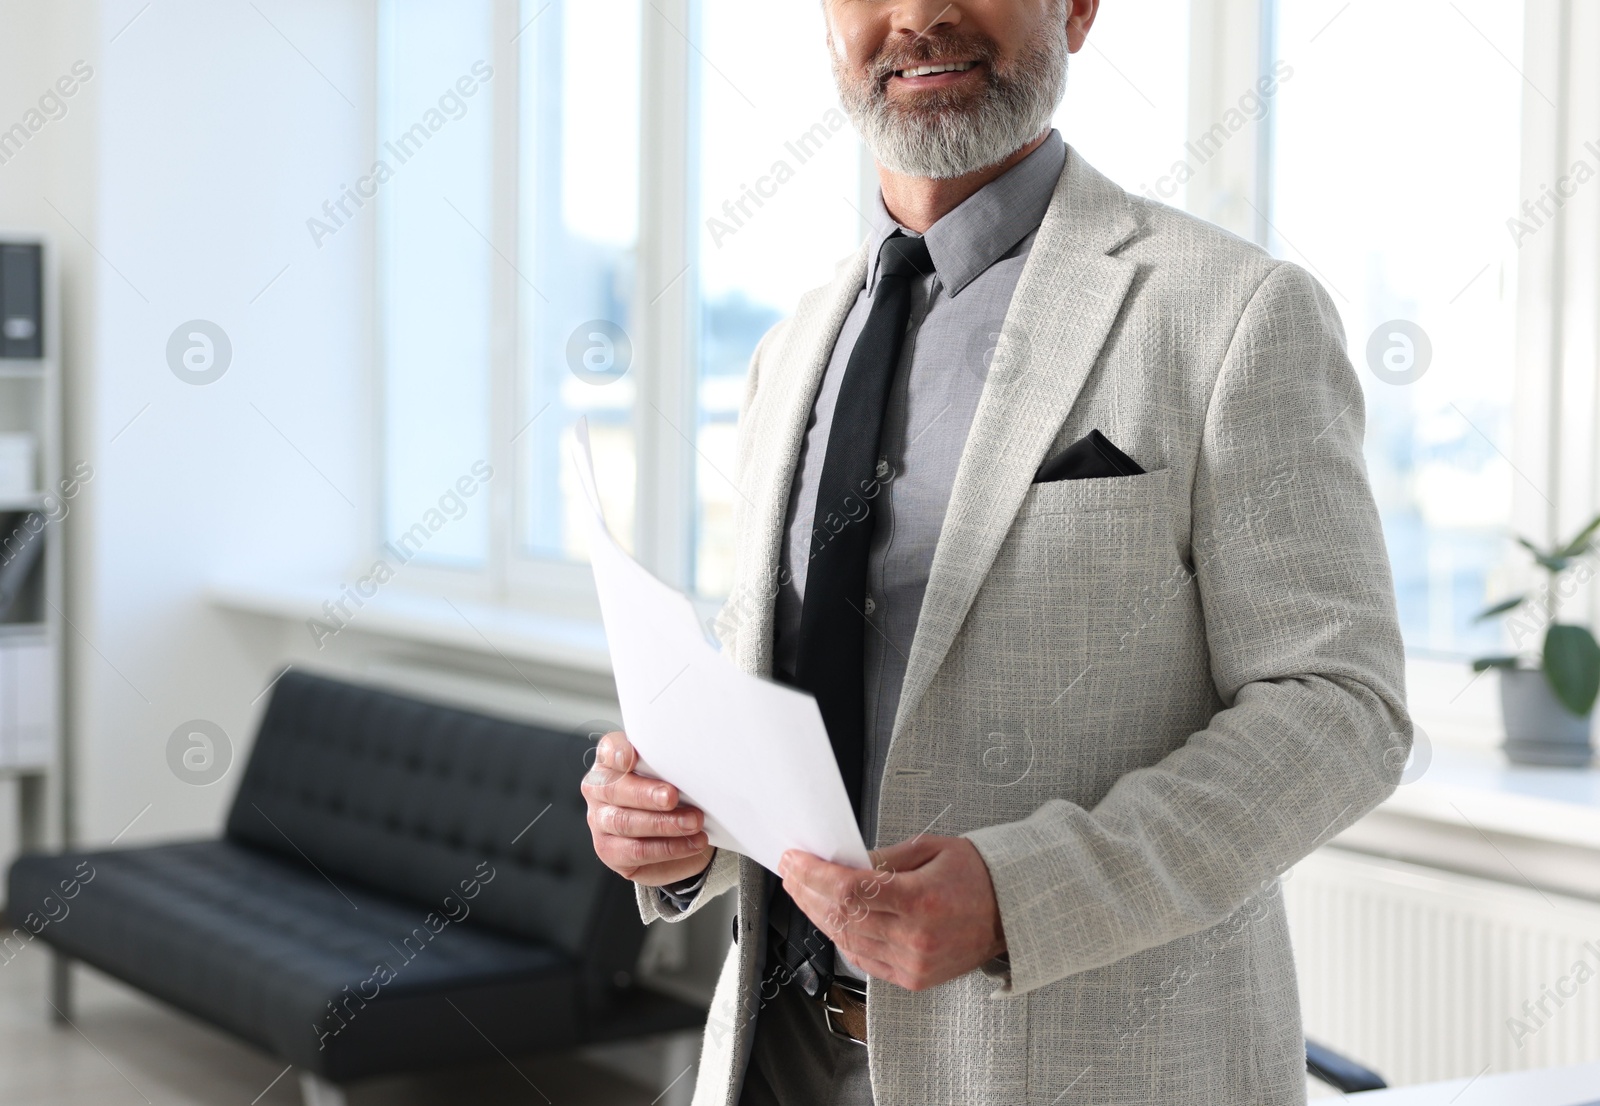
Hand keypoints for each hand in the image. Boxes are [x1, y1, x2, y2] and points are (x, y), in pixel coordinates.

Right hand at [581, 731, 712, 886]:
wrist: (675, 832)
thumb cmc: (669, 791)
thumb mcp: (671, 772)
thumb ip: (670, 765)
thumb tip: (691, 763)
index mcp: (611, 760)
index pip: (608, 750)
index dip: (617, 753)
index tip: (631, 757)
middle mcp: (599, 789)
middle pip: (614, 789)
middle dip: (646, 794)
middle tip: (672, 797)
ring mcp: (600, 821)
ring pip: (625, 823)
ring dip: (664, 824)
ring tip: (693, 822)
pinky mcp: (610, 851)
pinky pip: (637, 851)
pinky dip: (668, 848)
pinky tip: (690, 843)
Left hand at [779, 835, 1005, 991]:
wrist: (1013, 913)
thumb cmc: (978, 876)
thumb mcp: (932, 849)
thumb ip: (884, 858)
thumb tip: (843, 861)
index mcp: (921, 901)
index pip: (849, 890)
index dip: (814, 875)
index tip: (794, 860)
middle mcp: (915, 938)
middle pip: (841, 917)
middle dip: (807, 892)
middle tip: (791, 873)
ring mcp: (913, 964)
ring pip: (847, 940)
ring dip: (819, 916)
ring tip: (804, 893)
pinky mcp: (913, 979)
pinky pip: (863, 960)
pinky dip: (842, 938)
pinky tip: (830, 919)